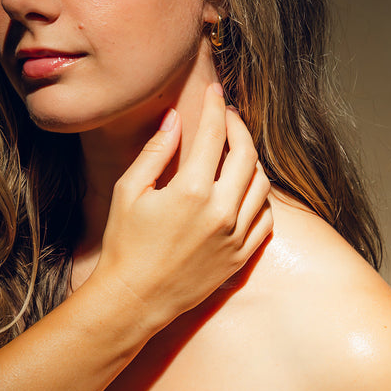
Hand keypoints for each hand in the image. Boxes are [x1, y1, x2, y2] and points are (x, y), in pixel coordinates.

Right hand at [94, 84, 272, 330]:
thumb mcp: (129, 192)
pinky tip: (245, 191)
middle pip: (247, 154)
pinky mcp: (241, 257)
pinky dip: (260, 199)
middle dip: (239, 127)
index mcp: (192, 191)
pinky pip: (266, 220)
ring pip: (262, 185)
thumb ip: (155, 152)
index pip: (214, 134)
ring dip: (253, 162)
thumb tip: (174, 119)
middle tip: (227, 118)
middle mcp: (221, 212)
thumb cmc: (125, 245)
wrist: (135, 299)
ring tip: (236, 153)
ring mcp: (235, 236)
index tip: (215, 91)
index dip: (215, 106)